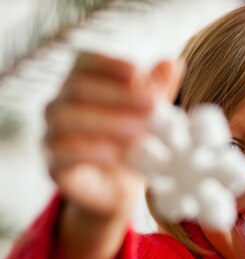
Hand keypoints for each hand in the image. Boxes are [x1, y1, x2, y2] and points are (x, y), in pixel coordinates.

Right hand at [45, 52, 181, 220]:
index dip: (109, 64)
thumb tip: (173, 63)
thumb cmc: (133, 144)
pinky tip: (115, 154)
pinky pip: (62, 152)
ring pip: (67, 118)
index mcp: (80, 84)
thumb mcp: (150, 117)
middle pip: (79, 88)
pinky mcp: (53, 165)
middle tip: (152, 105)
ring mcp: (52, 134)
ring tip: (139, 132)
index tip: (138, 72)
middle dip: (118, 95)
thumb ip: (158, 90)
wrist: (119, 191)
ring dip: (107, 122)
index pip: (85, 62)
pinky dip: (89, 150)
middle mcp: (60, 104)